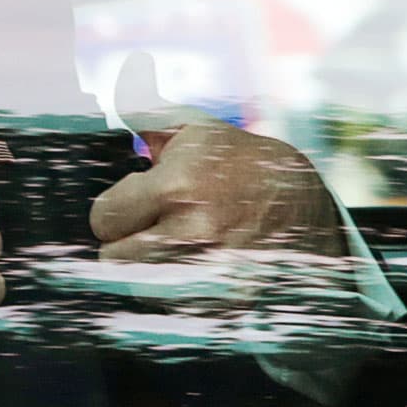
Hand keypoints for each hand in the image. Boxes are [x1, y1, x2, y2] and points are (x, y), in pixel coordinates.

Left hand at [87, 53, 344, 292]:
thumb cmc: (239, 162)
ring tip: (175, 247)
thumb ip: (145, 117)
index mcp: (179, 185)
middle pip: (114, 260)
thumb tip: (116, 100)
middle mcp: (193, 231)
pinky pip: (173, 307)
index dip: (114, 211)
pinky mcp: (226, 299)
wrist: (302, 203)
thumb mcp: (195, 130)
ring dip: (148, 270)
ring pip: (139, 287)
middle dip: (127, 243)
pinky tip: (196, 267)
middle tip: (152, 228)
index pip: (104, 218)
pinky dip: (177, 292)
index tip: (133, 207)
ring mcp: (212, 270)